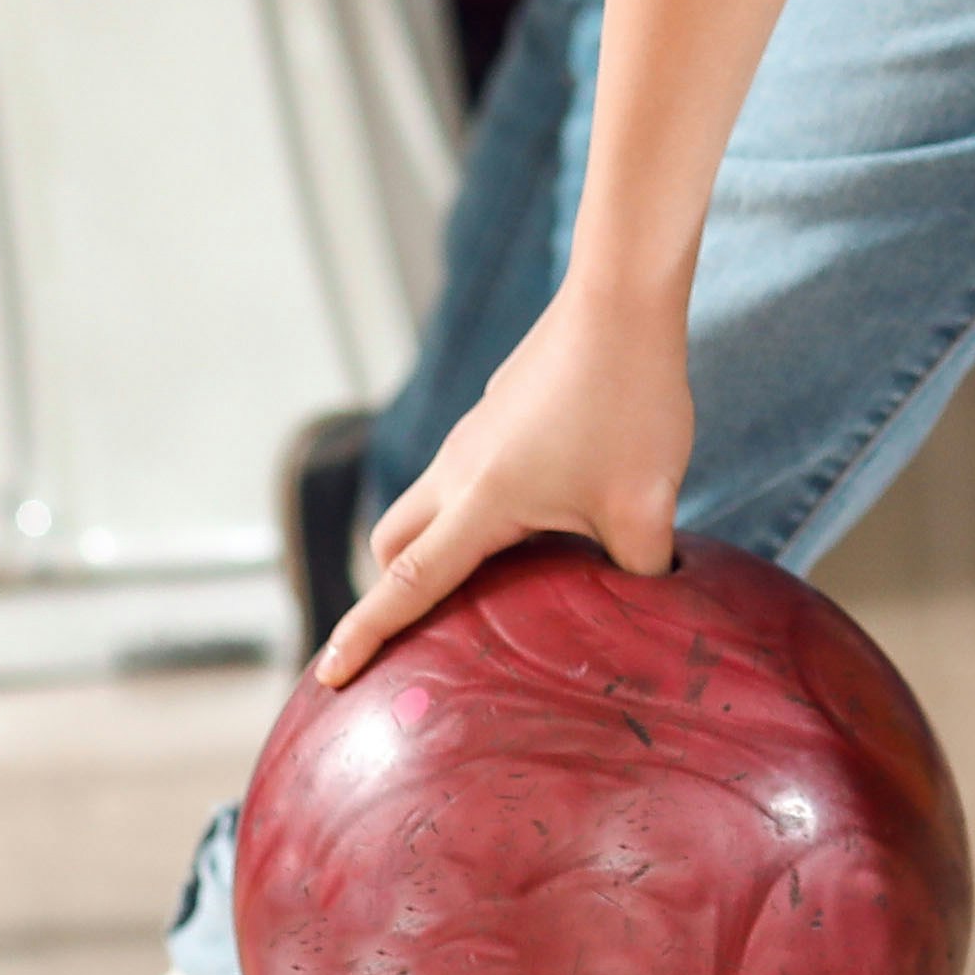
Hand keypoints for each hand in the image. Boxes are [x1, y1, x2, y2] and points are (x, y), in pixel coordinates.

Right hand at [315, 286, 693, 686]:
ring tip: (498, 591)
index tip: (327, 676)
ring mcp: (475, 439)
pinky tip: (545, 521)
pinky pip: (466, 478)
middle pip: (395, 546)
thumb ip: (639, 573)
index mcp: (481, 501)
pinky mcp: (497, 416)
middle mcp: (459, 470)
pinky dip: (476, 512)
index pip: (406, 584)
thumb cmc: (630, 402)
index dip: (364, 635)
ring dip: (440, 548)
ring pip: (428, 507)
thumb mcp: (647, 507)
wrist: (621, 299)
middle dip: (394, 595)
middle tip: (428, 640)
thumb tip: (646, 611)